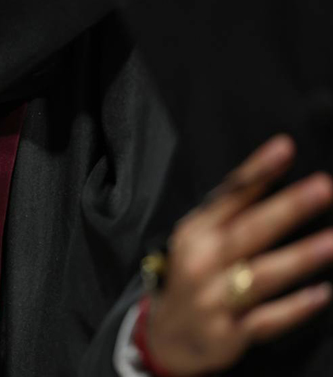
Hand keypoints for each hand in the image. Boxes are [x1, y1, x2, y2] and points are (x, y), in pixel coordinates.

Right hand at [149, 135, 332, 374]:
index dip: (256, 171)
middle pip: (247, 233)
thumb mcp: (200, 237)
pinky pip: (265, 320)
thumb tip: (278, 164)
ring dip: (298, 258)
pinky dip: (293, 308)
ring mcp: (212, 299)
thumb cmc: (193, 274)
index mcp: (194, 232)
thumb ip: (233, 208)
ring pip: (259, 276)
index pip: (228, 195)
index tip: (285, 147)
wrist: (166, 335)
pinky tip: (322, 294)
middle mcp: (200, 262)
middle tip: (323, 187)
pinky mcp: (226, 334)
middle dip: (286, 209)